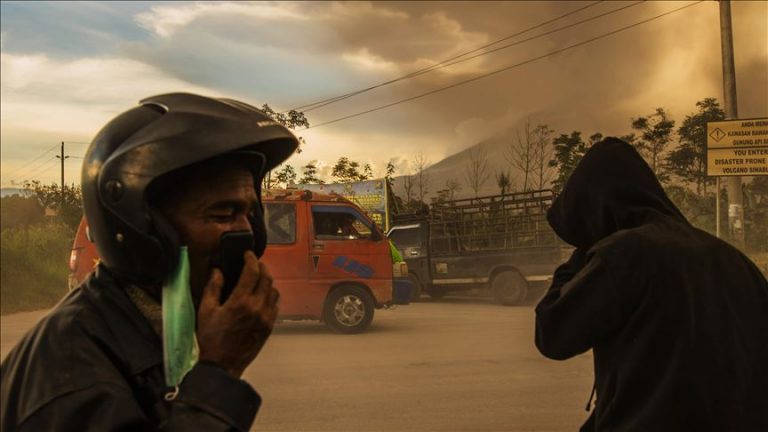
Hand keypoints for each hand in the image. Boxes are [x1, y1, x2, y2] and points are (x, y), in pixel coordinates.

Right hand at [196, 251, 279, 377]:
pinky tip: (262, 296)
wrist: (222, 365)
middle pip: (267, 278)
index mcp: (240, 301)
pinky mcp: (269, 327)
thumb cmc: (211, 338)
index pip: (252, 272)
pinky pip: (275, 305)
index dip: (251, 259)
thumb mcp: (205, 311)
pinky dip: (271, 296)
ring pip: (274, 291)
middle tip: (254, 263)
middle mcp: (257, 307)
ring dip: (267, 281)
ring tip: (258, 279)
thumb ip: (213, 288)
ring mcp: (266, 317)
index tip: (247, 254)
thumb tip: (218, 270)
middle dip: (262, 267)